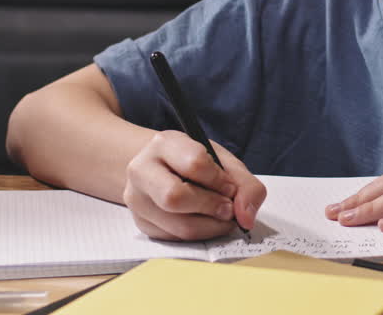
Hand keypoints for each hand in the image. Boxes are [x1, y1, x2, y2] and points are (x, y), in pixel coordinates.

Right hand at [122, 130, 265, 240]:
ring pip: (178, 226)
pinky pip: (175, 239)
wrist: (162, 167)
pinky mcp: (141, 223)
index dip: (219, 180)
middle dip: (211, 207)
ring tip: (221, 217)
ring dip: (210, 226)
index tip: (230, 187)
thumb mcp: (222, 161)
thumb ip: (245, 185)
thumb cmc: (194, 162)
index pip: (193, 163)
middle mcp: (142, 170)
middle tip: (228, 209)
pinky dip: (199, 234)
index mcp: (164, 144)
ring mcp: (136, 199)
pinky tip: (205, 222)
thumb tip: (246, 218)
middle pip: (174, 198)